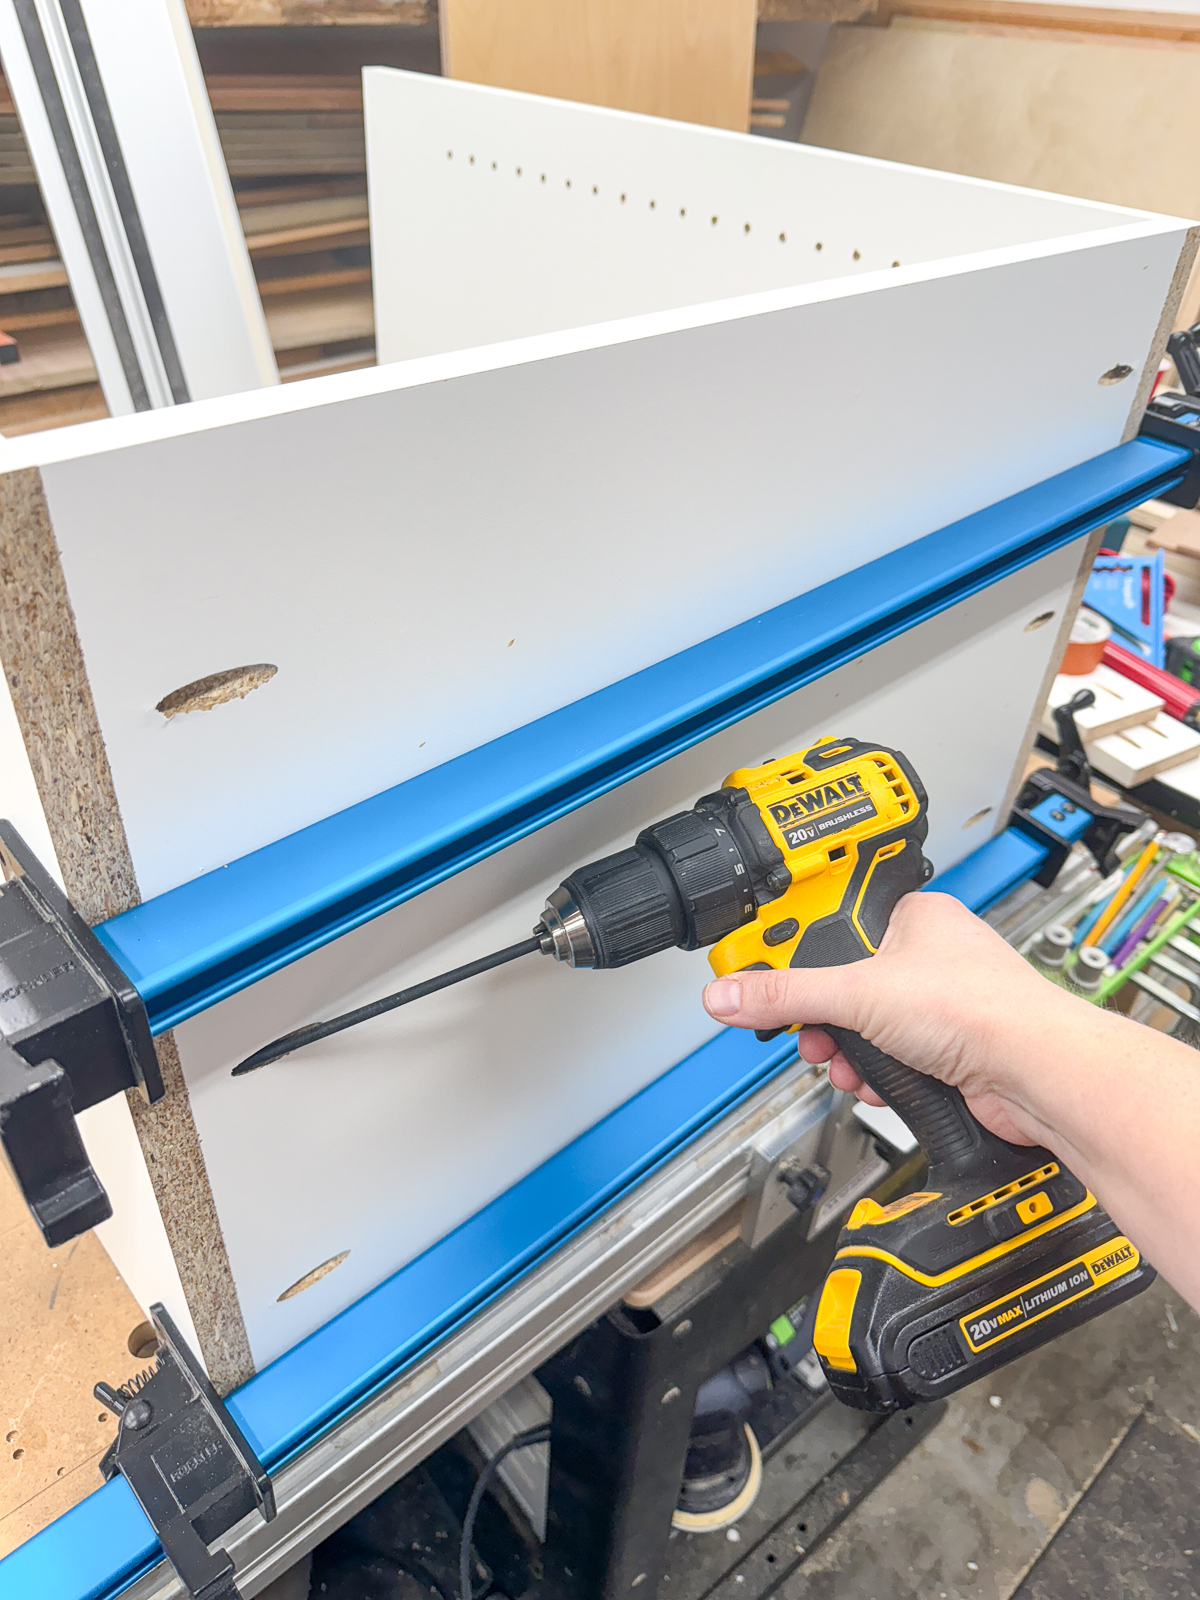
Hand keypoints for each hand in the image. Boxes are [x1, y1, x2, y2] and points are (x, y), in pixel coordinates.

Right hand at [701, 892, 1099, 1146]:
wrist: (1036, 1073)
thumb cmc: (981, 1009)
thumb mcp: (858, 994)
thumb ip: (787, 996)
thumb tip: (728, 994)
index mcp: (915, 917)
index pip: (836, 927)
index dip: (799, 955)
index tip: (762, 972)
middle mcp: (932, 958)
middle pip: (847, 987)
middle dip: (826, 1022)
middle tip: (810, 1034)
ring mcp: (944, 1007)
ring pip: (870, 1029)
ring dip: (852, 1054)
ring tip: (848, 1065)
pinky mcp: (951, 1052)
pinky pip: (895, 1060)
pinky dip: (881, 1075)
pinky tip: (880, 1083)